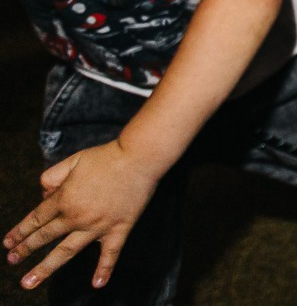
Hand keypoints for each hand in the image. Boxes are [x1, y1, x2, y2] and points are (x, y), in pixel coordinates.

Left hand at [5, 139, 165, 289]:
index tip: (8, 243)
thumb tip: (43, 196)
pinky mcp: (119, 228)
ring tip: (28, 283)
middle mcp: (76, 216)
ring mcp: (98, 225)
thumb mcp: (73, 160)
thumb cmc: (107, 156)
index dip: (20, 232)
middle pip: (45, 237)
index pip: (36, 219)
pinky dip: (104, 269)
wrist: (140, 157)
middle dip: (25, 249)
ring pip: (67, 252)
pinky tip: (97, 284)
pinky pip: (110, 253)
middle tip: (12, 260)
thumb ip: (52, 177)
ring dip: (45, 268)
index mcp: (64, 198)